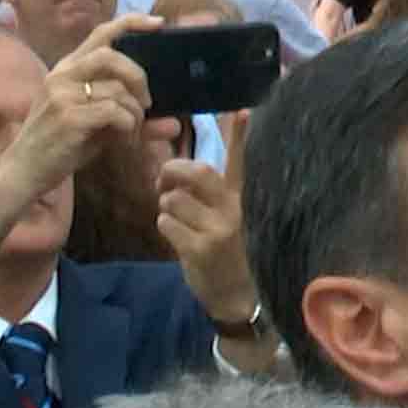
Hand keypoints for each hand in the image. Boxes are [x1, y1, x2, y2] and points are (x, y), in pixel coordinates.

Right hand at [0, 14, 162, 202]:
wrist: (27, 169)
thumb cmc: (65, 144)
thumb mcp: (102, 127)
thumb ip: (134, 119)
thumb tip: (175, 125)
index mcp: (70, 68)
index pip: (102, 33)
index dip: (132, 23)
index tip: (159, 24)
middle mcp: (63, 74)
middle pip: (112, 55)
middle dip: (139, 77)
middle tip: (147, 103)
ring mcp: (62, 93)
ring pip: (117, 89)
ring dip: (135, 113)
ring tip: (131, 131)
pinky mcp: (67, 116)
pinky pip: (114, 112)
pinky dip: (128, 126)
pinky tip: (123, 139)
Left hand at [158, 110, 255, 323]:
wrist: (239, 296)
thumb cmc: (231, 250)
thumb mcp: (230, 217)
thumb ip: (211, 190)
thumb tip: (177, 165)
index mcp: (243, 199)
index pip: (242, 162)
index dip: (241, 136)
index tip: (244, 110)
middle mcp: (235, 210)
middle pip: (196, 172)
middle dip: (171, 171)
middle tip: (163, 179)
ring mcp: (219, 230)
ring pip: (173, 199)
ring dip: (166, 207)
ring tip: (178, 220)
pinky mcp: (201, 249)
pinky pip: (166, 222)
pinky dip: (165, 226)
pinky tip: (179, 239)